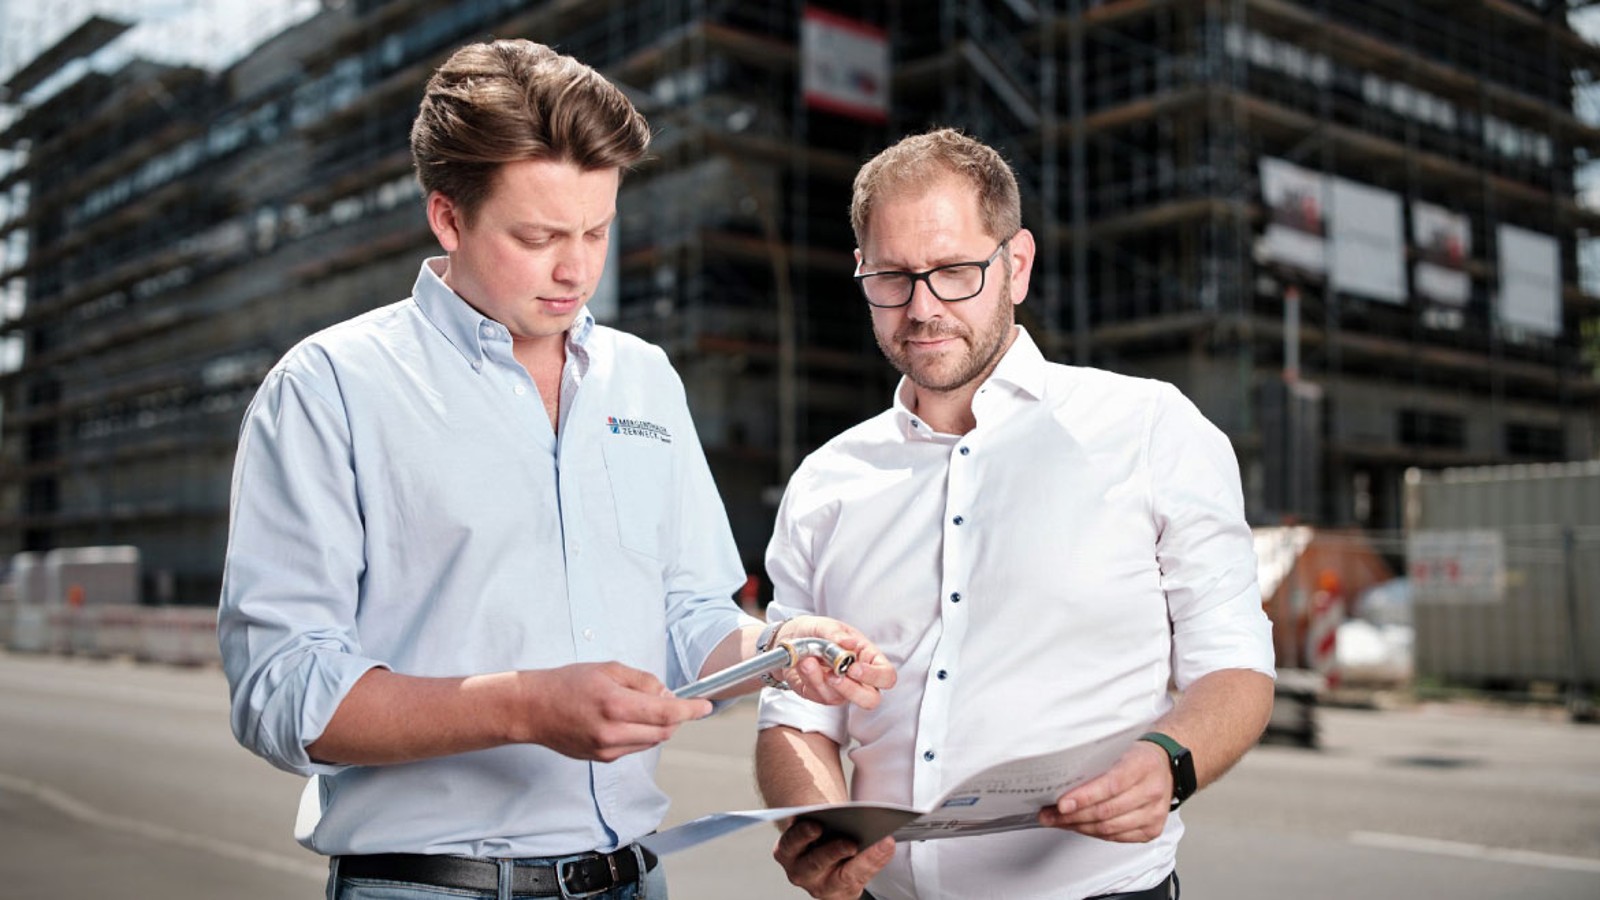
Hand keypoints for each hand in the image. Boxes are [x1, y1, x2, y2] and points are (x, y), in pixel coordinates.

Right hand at [519, 662, 710, 761]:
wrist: (533, 709)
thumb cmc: (567, 684)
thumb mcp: (608, 669)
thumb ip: (642, 681)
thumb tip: (667, 694)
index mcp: (615, 705)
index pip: (667, 712)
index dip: (691, 710)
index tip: (706, 707)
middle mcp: (613, 732)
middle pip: (664, 731)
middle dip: (675, 717)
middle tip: (671, 701)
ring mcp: (607, 749)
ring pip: (651, 741)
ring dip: (658, 726)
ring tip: (639, 707)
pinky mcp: (602, 758)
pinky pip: (634, 747)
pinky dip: (640, 734)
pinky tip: (624, 720)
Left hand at [772, 616, 896, 709]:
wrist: (791, 639)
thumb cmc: (817, 631)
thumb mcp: (826, 625)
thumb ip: (836, 634)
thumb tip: (849, 643)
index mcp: (868, 658)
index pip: (886, 676)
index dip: (875, 677)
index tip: (853, 668)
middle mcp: (858, 679)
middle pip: (870, 700)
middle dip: (852, 691)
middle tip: (834, 676)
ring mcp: (840, 690)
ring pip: (839, 700)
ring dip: (820, 680)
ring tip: (808, 660)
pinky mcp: (820, 695)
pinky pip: (817, 696)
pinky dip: (809, 679)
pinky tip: (803, 664)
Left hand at [772, 819, 894, 899]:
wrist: (818, 840)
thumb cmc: (842, 846)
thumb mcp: (857, 850)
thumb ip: (867, 847)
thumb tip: (878, 834)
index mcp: (846, 889)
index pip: (861, 876)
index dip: (873, 860)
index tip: (887, 842)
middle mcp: (822, 886)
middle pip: (836, 875)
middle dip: (843, 856)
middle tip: (853, 843)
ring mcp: (801, 872)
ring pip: (810, 862)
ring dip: (814, 844)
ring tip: (821, 828)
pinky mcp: (783, 854)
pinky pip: (789, 844)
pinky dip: (798, 832)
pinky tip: (807, 818)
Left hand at [1038, 740, 1172, 841]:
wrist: (1165, 766)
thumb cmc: (1137, 757)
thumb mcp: (1119, 749)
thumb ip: (1095, 763)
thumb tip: (1061, 781)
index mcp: (1143, 766)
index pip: (1111, 785)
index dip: (1084, 797)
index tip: (1061, 804)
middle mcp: (1152, 791)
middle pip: (1107, 811)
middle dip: (1073, 816)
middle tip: (1049, 814)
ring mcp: (1154, 813)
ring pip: (1109, 828)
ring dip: (1079, 827)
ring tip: (1058, 822)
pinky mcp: (1152, 830)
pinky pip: (1116, 837)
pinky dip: (1094, 833)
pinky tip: (1079, 826)